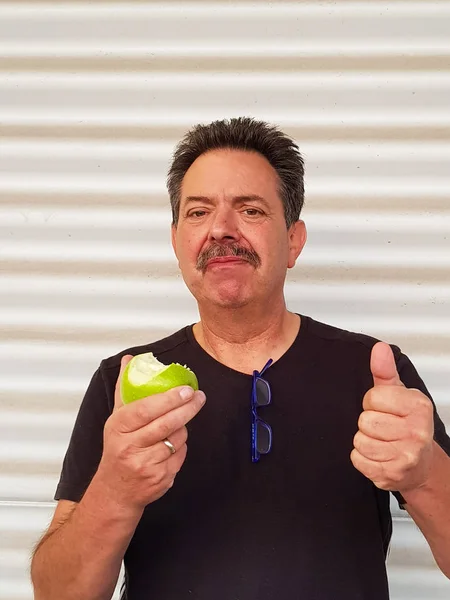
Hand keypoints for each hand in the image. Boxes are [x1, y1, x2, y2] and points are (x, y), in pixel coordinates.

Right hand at [97, 355, 205, 510]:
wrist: (115, 490)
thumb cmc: (118, 448)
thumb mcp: (116, 418)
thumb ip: (124, 388)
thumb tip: (129, 359)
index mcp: (118, 427)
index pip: (146, 409)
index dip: (169, 398)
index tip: (186, 389)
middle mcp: (129, 446)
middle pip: (166, 423)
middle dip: (187, 408)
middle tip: (198, 397)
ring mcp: (145, 465)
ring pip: (177, 439)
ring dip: (183, 429)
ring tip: (178, 423)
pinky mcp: (159, 479)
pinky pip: (180, 456)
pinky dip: (181, 447)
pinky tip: (172, 445)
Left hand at [350, 342, 433, 492]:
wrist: (420, 465)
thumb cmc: (407, 425)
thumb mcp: (398, 394)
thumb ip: (384, 371)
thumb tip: (379, 348)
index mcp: (418, 406)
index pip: (373, 397)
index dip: (372, 403)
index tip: (384, 409)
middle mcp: (417, 432)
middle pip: (365, 421)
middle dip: (368, 423)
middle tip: (383, 428)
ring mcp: (406, 455)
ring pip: (360, 441)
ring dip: (364, 441)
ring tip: (381, 442)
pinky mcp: (391, 474)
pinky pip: (358, 459)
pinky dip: (362, 458)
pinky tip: (377, 456)